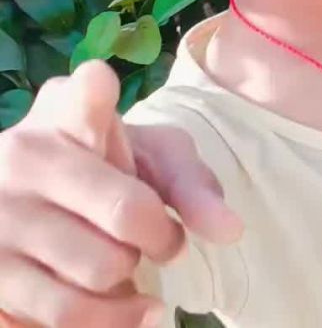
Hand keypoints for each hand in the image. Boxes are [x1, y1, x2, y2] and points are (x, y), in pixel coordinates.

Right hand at [0, 60, 243, 327]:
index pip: (82, 92)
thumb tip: (230, 231)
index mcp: (67, 114)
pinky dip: (106, 323)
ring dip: (129, 286)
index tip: (101, 85)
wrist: (39, 200)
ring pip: (94, 275)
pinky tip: (120, 309)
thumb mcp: (153, 158)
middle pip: (125, 214)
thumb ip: (191, 184)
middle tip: (161, 240)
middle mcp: (25, 157)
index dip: (94, 91)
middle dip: (158, 238)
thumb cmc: (109, 171)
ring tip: (132, 271)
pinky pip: (62, 318)